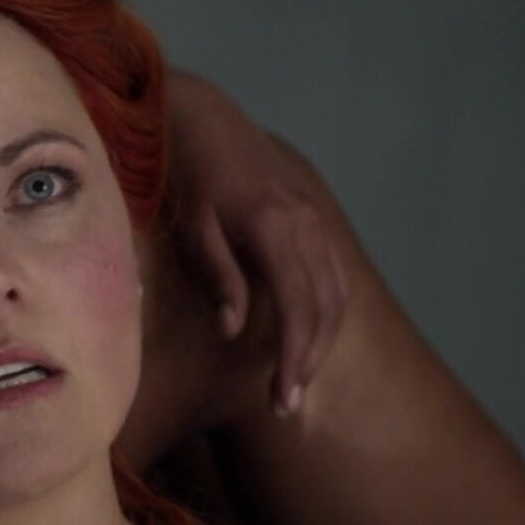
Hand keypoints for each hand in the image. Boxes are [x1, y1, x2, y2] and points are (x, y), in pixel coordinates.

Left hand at [164, 69, 347, 414]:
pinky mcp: (313, 218)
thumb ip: (218, 277)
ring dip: (321, 342)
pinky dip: (325, 312)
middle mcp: (306, 225)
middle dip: (309, 362)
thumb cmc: (189, 174)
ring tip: (295, 381)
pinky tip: (305, 337)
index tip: (283, 400)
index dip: (294, 359)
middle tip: (286, 406)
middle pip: (324, 309)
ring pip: (336, 294)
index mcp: (276, 228)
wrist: (205, 118)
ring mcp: (315, 220)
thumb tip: (233, 331)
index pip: (299, 309)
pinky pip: (332, 274)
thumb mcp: (193, 226)